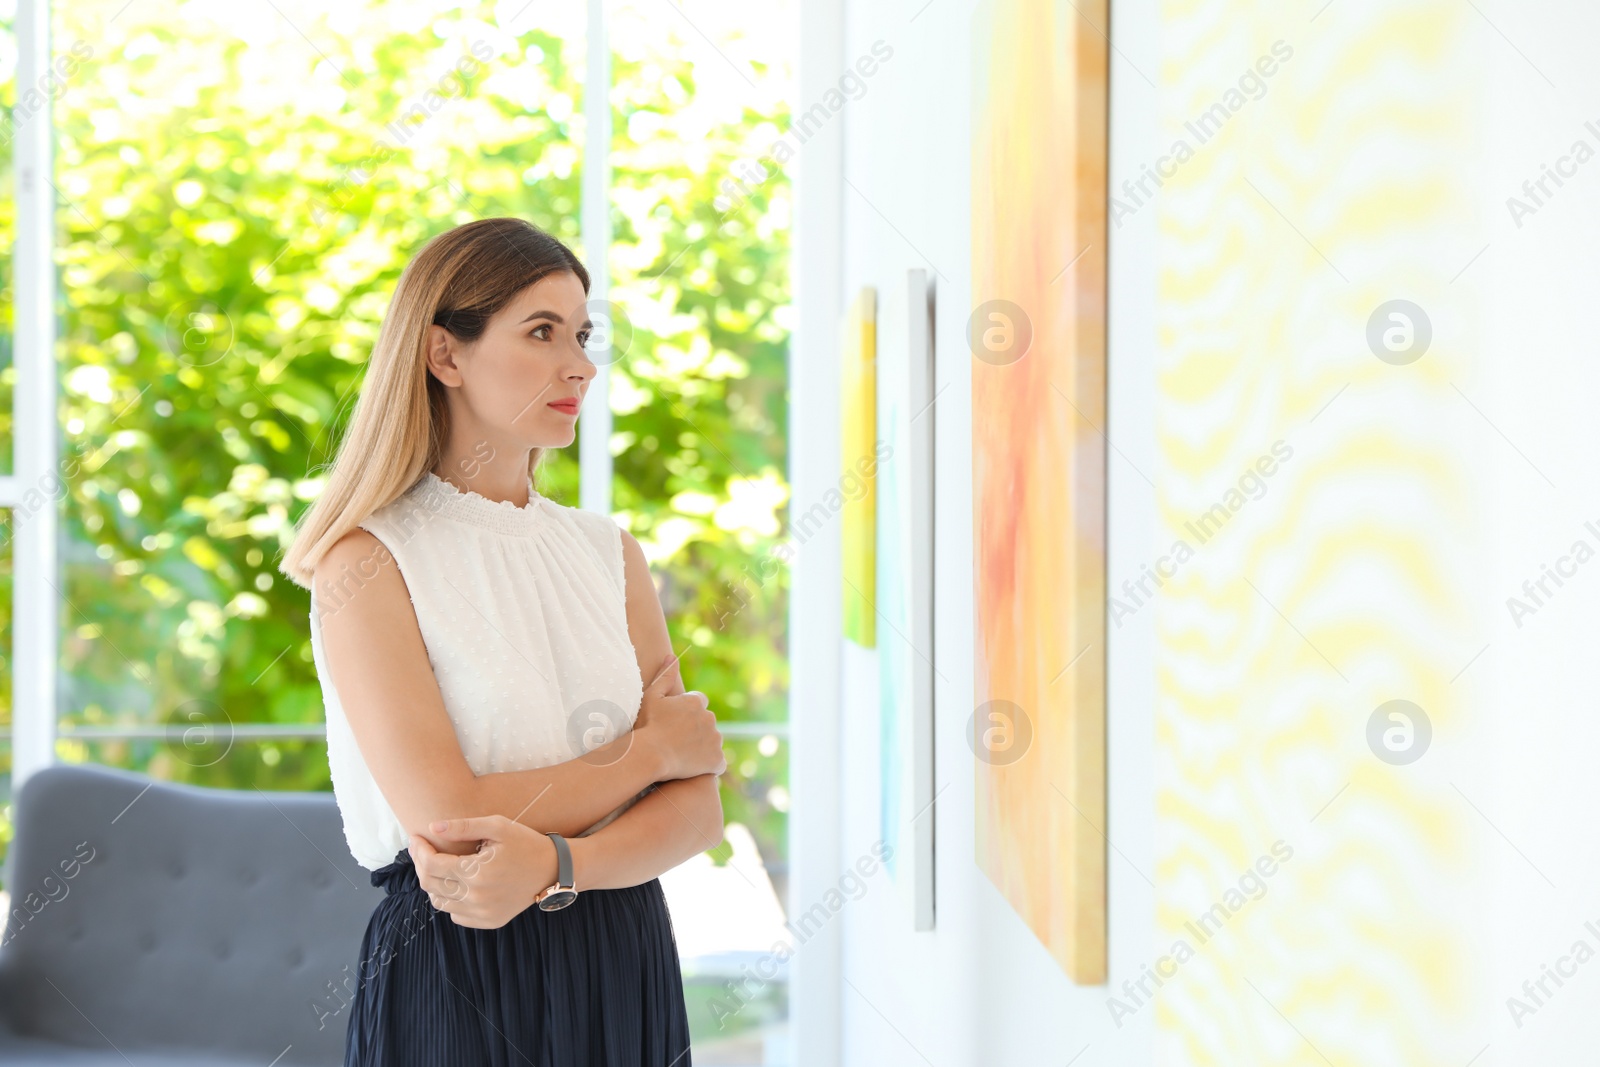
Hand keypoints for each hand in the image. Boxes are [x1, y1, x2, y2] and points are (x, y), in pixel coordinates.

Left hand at [409, 816, 556, 928]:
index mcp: (476, 872)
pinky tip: (459, 883)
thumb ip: (463, 826)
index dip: (419, 850)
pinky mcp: (489, 922)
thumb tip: (431, 828)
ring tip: (440, 865)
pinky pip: (455, 915)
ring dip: (434, 883)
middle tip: (422, 849)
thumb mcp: (497, 826)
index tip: (417, 837)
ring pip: (440, 902)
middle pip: (431, 884)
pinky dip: (450, 900)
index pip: (431, 865)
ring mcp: (482, 913)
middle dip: (421, 864)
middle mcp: (476, 898)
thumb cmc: (525, 843)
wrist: (554, 870)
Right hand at [633, 652, 726, 780]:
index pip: (698, 703)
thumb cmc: (647, 725)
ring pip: (712, 741)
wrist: (649, 755)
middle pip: (706, 722)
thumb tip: (673, 656)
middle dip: (696, 728)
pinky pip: (717, 762)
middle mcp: (710, 719)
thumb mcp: (651, 697)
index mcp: (697, 702)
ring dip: (703, 746)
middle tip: (676, 740)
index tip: (674, 722)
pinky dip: (710, 765)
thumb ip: (665, 676)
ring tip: (682, 755)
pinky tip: (695, 768)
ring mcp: (715, 740)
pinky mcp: (717, 760)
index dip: (686, 712)